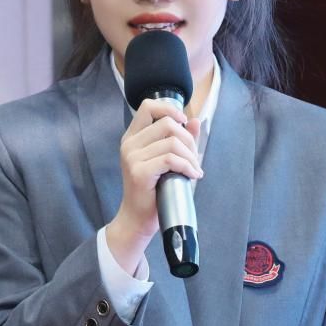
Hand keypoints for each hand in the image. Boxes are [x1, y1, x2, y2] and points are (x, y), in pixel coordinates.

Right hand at [105, 98, 202, 274]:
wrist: (138, 219)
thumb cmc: (154, 190)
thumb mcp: (167, 161)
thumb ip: (180, 140)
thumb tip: (196, 121)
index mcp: (133, 137)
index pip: (148, 106)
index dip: (169, 110)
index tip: (183, 122)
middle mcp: (129, 144)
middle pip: (167, 124)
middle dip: (188, 140)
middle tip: (193, 159)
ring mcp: (132, 157)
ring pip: (172, 142)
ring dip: (190, 157)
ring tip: (194, 170)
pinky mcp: (139, 171)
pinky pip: (171, 159)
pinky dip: (187, 166)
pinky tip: (192, 175)